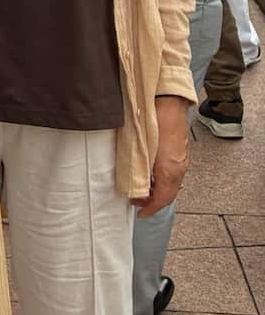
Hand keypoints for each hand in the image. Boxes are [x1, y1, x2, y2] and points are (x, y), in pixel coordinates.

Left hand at [133, 96, 189, 217]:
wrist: (168, 102)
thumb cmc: (152, 122)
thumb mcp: (139, 150)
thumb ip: (136, 170)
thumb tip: (132, 185)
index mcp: (169, 170)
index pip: (161, 199)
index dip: (150, 208)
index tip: (140, 213)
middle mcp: (179, 167)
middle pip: (169, 193)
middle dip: (153, 201)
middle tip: (137, 201)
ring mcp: (182, 159)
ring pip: (171, 183)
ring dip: (157, 189)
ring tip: (142, 187)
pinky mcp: (181, 151)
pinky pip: (173, 172)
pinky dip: (162, 179)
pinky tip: (151, 173)